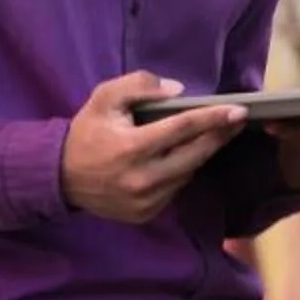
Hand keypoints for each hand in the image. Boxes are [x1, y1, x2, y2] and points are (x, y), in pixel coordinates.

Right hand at [60, 72, 244, 222]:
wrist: (59, 177)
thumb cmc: (86, 134)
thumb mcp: (104, 99)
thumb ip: (138, 86)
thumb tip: (178, 91)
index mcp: (132, 148)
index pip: (183, 129)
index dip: (214, 118)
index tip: (240, 111)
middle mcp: (142, 178)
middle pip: (196, 154)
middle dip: (219, 136)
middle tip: (236, 121)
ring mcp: (146, 200)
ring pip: (188, 173)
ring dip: (198, 154)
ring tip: (208, 136)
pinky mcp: (146, 213)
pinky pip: (175, 189)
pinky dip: (180, 172)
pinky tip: (179, 159)